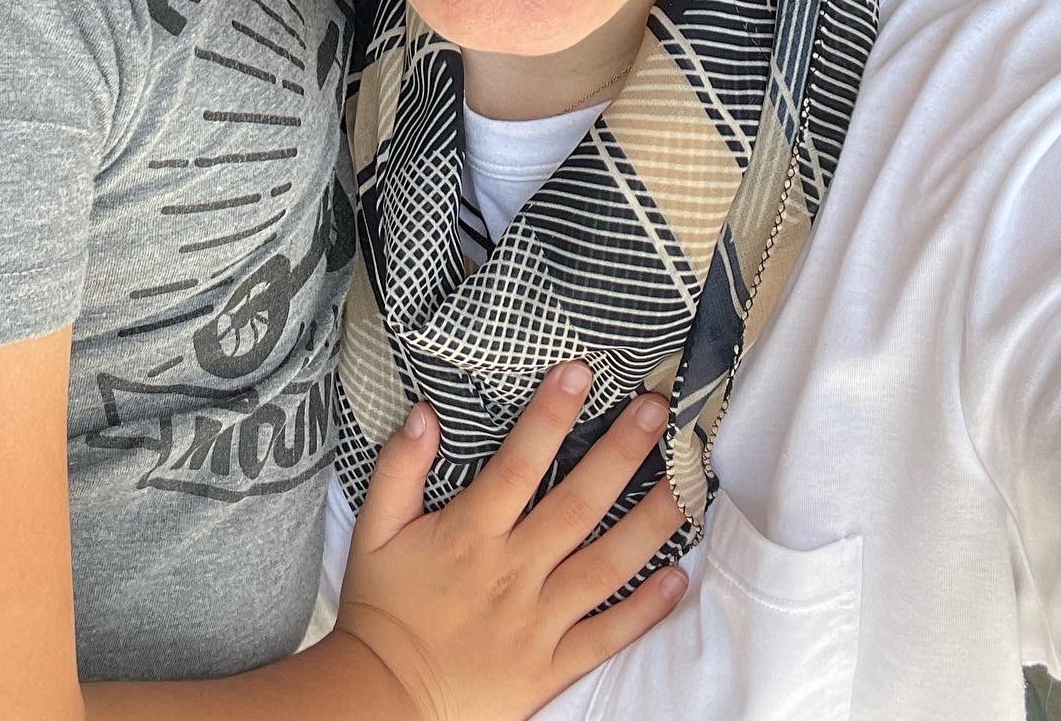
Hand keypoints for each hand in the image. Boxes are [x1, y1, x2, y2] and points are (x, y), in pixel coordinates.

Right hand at [335, 365, 686, 720]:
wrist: (381, 703)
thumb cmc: (380, 610)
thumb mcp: (373, 532)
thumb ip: (398, 469)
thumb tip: (424, 413)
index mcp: (469, 534)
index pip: (517, 463)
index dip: (549, 415)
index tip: (580, 372)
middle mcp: (511, 572)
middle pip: (576, 505)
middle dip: (620, 453)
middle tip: (658, 411)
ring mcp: (536, 622)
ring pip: (605, 566)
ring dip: (649, 523)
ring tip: (687, 485)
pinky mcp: (550, 667)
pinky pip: (606, 637)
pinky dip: (645, 611)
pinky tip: (678, 578)